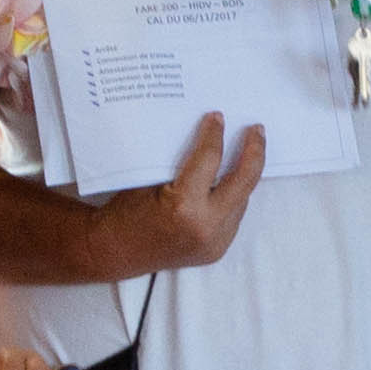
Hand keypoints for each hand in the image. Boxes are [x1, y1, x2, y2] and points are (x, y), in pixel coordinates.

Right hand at [123, 116, 266, 272]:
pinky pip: (234, 216)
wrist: (113, 252)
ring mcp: (215, 241)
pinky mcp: (217, 249)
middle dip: (255, 151)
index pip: (210, 160)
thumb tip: (203, 136)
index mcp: (185, 206)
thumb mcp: (148, 180)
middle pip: (245, 181)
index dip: (214, 135)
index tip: (217, 117)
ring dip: (244, 176)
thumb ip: (179, 163)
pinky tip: (231, 181)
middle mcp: (206, 226)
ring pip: (243, 199)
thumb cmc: (124, 213)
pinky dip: (233, 197)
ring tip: (248, 151)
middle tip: (256, 130)